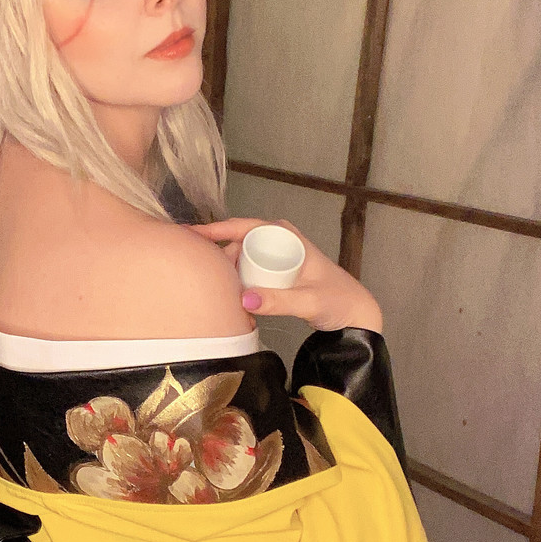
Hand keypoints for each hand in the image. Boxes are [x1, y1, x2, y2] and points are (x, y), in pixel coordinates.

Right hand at [191, 217, 382, 332]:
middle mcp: (277, 239)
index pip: (241, 227)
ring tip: (213, 293)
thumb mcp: (308, 301)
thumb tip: (242, 300)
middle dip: (216, 259)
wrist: (353, 314)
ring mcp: (274, 255)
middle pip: (234, 244)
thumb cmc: (337, 301)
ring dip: (225, 274)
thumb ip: (280, 302)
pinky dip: (235, 282)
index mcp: (284, 235)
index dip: (213, 230)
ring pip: (238, 260)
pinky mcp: (273, 272)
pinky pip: (245, 272)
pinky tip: (227, 297)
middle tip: (202, 281)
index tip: (187, 235)